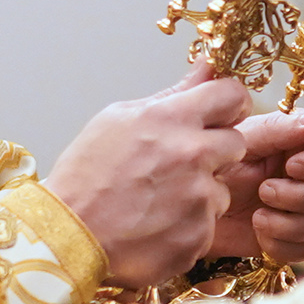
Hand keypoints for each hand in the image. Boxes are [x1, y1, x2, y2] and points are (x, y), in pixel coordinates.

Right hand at [43, 75, 255, 290]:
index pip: (232, 95)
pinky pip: (207, 224)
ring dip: (200, 192)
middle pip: (236, 142)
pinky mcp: (198, 236)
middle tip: (181, 163)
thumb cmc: (85, 176)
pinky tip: (155, 225)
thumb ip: (171, 95)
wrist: (67, 236)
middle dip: (215, 150)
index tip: (223, 113)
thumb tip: (206, 67)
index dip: (230, 103)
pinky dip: (187, 226)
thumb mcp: (118, 119)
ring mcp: (199, 199)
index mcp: (172, 120)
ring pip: (220, 188)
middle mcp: (192, 156)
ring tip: (158, 200)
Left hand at [209, 111, 303, 264]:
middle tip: (264, 192)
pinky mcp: (300, 238)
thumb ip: (277, 130)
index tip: (292, 166)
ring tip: (257, 215)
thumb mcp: (240, 140)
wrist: (191, 207)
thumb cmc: (214, 164)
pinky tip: (260, 232)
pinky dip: (284, 243)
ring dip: (292, 222)